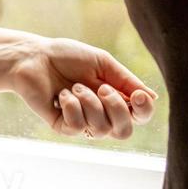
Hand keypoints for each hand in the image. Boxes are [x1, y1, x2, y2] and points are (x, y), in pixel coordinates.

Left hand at [9, 36, 158, 139]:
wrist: (34, 57)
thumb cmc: (68, 56)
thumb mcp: (102, 63)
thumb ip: (126, 80)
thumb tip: (153, 97)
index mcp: (114, 98)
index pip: (139, 117)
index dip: (144, 111)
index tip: (137, 96)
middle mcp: (101, 114)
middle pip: (124, 132)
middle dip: (116, 109)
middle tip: (102, 88)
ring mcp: (82, 122)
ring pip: (100, 129)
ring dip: (89, 102)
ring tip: (74, 86)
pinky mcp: (63, 126)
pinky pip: (77, 126)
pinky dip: (72, 106)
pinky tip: (61, 95)